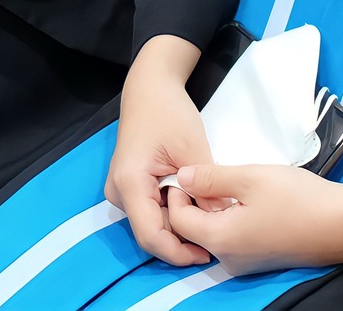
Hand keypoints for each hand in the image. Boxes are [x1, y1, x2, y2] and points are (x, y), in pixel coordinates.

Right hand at [106, 38, 213, 265]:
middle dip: (181, 242)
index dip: (177, 251)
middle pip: (150, 233)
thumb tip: (223, 220)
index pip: (150, 235)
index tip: (206, 254)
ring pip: (151, 224)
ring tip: (210, 225)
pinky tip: (196, 211)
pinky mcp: (130, 187)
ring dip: (179, 229)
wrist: (150, 88)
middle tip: (214, 243)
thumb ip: (205, 187)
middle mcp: (119, 192)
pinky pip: (151, 211)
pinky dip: (173, 215)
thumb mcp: (192, 148)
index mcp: (129, 182)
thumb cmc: (169, 112)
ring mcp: (122, 191)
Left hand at [167, 152, 342, 273]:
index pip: (177, 220)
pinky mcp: (261, 261)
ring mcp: (245, 264)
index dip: (175, 194)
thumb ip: (213, 178)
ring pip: (213, 235)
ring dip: (213, 210)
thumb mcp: (252, 178)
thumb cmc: (299, 199)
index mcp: (220, 239)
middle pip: (193, 230)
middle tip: (206, 173)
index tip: (185, 170)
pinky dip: (230, 220)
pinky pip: (233, 240)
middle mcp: (227, 259)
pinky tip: (248, 201)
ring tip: (229, 184)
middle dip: (192, 202)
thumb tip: (182, 177)